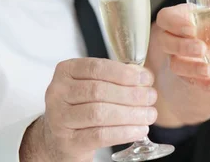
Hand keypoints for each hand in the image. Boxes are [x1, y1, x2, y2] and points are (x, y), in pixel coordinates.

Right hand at [22, 58, 156, 161]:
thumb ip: (116, 77)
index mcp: (66, 71)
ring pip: (99, 113)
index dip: (124, 73)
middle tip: (151, 97)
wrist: (60, 138)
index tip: (146, 79)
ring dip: (130, 114)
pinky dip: (124, 132)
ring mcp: (59, 118)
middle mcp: (57, 92)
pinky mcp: (67, 142)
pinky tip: (140, 130)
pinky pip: (100, 135)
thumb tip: (142, 76)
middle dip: (131, 94)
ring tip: (149, 114)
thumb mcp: (94, 85)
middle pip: (99, 90)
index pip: (97, 67)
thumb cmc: (83, 106)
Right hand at [154, 3, 209, 91]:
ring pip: (175, 64)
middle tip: (202, 49)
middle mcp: (170, 38)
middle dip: (183, 46)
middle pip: (166, 42)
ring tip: (209, 71)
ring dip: (192, 68)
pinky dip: (202, 84)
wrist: (207, 42)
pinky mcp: (183, 75)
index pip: (166, 18)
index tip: (191, 29)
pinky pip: (189, 81)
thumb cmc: (209, 24)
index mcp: (176, 18)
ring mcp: (174, 58)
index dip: (175, 23)